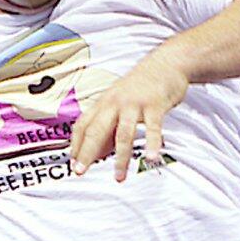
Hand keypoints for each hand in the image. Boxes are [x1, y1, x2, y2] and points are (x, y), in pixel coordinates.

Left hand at [69, 52, 187, 181]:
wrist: (166, 63)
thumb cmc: (140, 86)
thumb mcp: (118, 102)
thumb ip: (108, 126)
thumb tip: (97, 152)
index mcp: (104, 103)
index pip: (83, 125)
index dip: (76, 145)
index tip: (73, 163)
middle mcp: (115, 103)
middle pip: (97, 130)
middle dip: (87, 152)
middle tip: (80, 171)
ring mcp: (135, 104)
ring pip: (123, 134)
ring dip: (121, 158)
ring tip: (119, 177)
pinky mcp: (155, 105)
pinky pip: (153, 128)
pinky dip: (152, 143)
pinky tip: (151, 158)